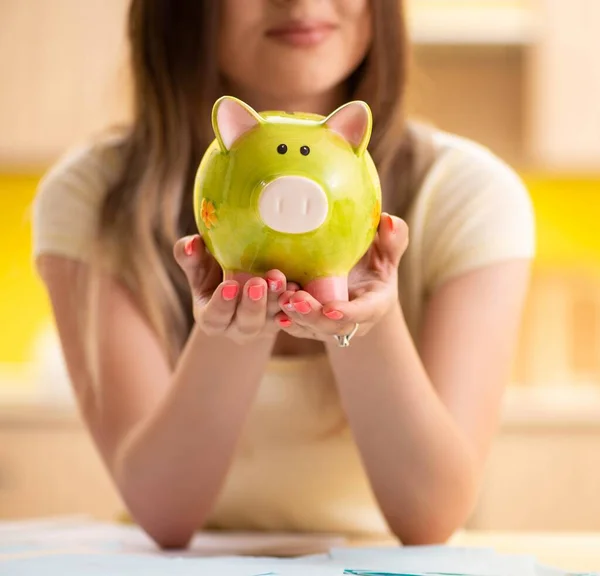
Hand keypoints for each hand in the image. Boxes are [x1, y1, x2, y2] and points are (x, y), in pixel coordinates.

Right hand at [174, 234, 296, 343]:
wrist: (240, 277)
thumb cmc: (213, 271)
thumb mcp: (198, 265)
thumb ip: (189, 256)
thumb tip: (191, 244)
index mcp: (212, 318)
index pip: (215, 317)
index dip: (222, 304)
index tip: (230, 285)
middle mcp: (238, 327)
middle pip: (247, 323)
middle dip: (253, 304)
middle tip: (258, 282)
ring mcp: (264, 326)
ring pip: (271, 319)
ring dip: (276, 300)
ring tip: (280, 278)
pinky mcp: (283, 318)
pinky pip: (292, 314)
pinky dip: (295, 302)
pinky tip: (298, 286)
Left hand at [274, 213, 408, 341]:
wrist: (357, 282)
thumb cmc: (373, 262)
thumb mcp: (386, 251)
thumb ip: (393, 239)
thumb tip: (388, 221)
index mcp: (374, 304)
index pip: (363, 313)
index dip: (349, 314)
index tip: (331, 310)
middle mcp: (351, 322)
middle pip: (332, 327)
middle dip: (312, 316)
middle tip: (295, 299)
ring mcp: (328, 327)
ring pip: (310, 329)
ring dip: (294, 317)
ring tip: (280, 298)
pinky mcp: (309, 326)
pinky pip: (296, 327)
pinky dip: (284, 319)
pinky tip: (272, 309)